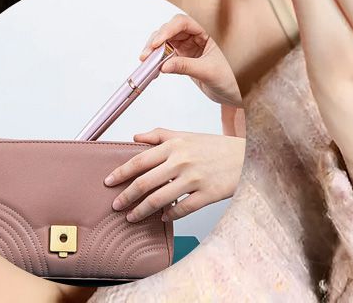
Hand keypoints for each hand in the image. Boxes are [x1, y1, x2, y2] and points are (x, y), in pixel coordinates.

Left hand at [104, 128, 244, 221]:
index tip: (108, 181)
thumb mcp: (187, 135)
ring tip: (131, 217)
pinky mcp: (206, 195)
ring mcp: (194, 180)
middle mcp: (182, 161)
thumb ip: (160, 135)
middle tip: (115, 205)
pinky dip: (168, 216)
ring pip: (159, 200)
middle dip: (126, 196)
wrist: (244, 157)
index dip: (121, 173)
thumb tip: (135, 137)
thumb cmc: (214, 147)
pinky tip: (162, 218)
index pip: (140, 160)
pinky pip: (181, 210)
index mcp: (175, 145)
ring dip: (141, 211)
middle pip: (145, 182)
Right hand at [140, 13, 241, 106]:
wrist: (235, 94)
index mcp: (207, 32)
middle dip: (157, 40)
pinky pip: (167, 55)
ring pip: (166, 42)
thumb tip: (164, 65)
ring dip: (154, 50)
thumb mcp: (209, 72)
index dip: (167, 30)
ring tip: (147, 62)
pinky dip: (158, 60)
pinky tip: (154, 68)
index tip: (157, 43)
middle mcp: (197, 36)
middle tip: (147, 55)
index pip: (183, 23)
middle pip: (171, 30)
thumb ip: (186, 66)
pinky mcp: (183, 57)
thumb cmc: (232, 79)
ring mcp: (189, 46)